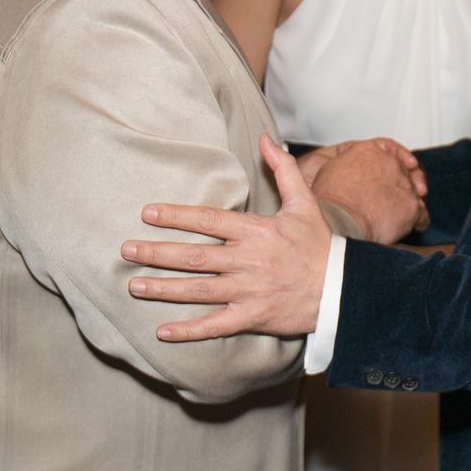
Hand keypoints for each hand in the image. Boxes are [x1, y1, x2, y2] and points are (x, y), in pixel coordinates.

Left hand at [124, 136, 330, 340]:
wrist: (344, 289)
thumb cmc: (320, 246)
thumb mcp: (304, 203)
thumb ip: (283, 170)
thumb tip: (265, 139)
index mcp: (257, 232)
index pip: (208, 220)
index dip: (176, 216)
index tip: (148, 213)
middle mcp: (248, 261)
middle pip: (194, 256)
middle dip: (157, 252)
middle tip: (126, 249)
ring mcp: (248, 291)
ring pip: (198, 290)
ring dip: (163, 288)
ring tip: (134, 284)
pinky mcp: (252, 317)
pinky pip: (215, 326)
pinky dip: (188, 331)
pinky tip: (162, 331)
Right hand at [309, 138, 427, 242]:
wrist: (340, 219)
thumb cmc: (331, 198)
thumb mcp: (331, 166)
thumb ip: (346, 158)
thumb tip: (347, 156)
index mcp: (371, 150)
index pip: (389, 149)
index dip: (396, 157)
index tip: (401, 163)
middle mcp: (391, 164)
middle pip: (404, 170)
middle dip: (403, 181)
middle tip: (400, 193)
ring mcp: (404, 185)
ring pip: (415, 191)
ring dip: (411, 200)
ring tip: (406, 210)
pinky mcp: (412, 207)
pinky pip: (422, 214)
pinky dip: (418, 220)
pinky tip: (414, 224)